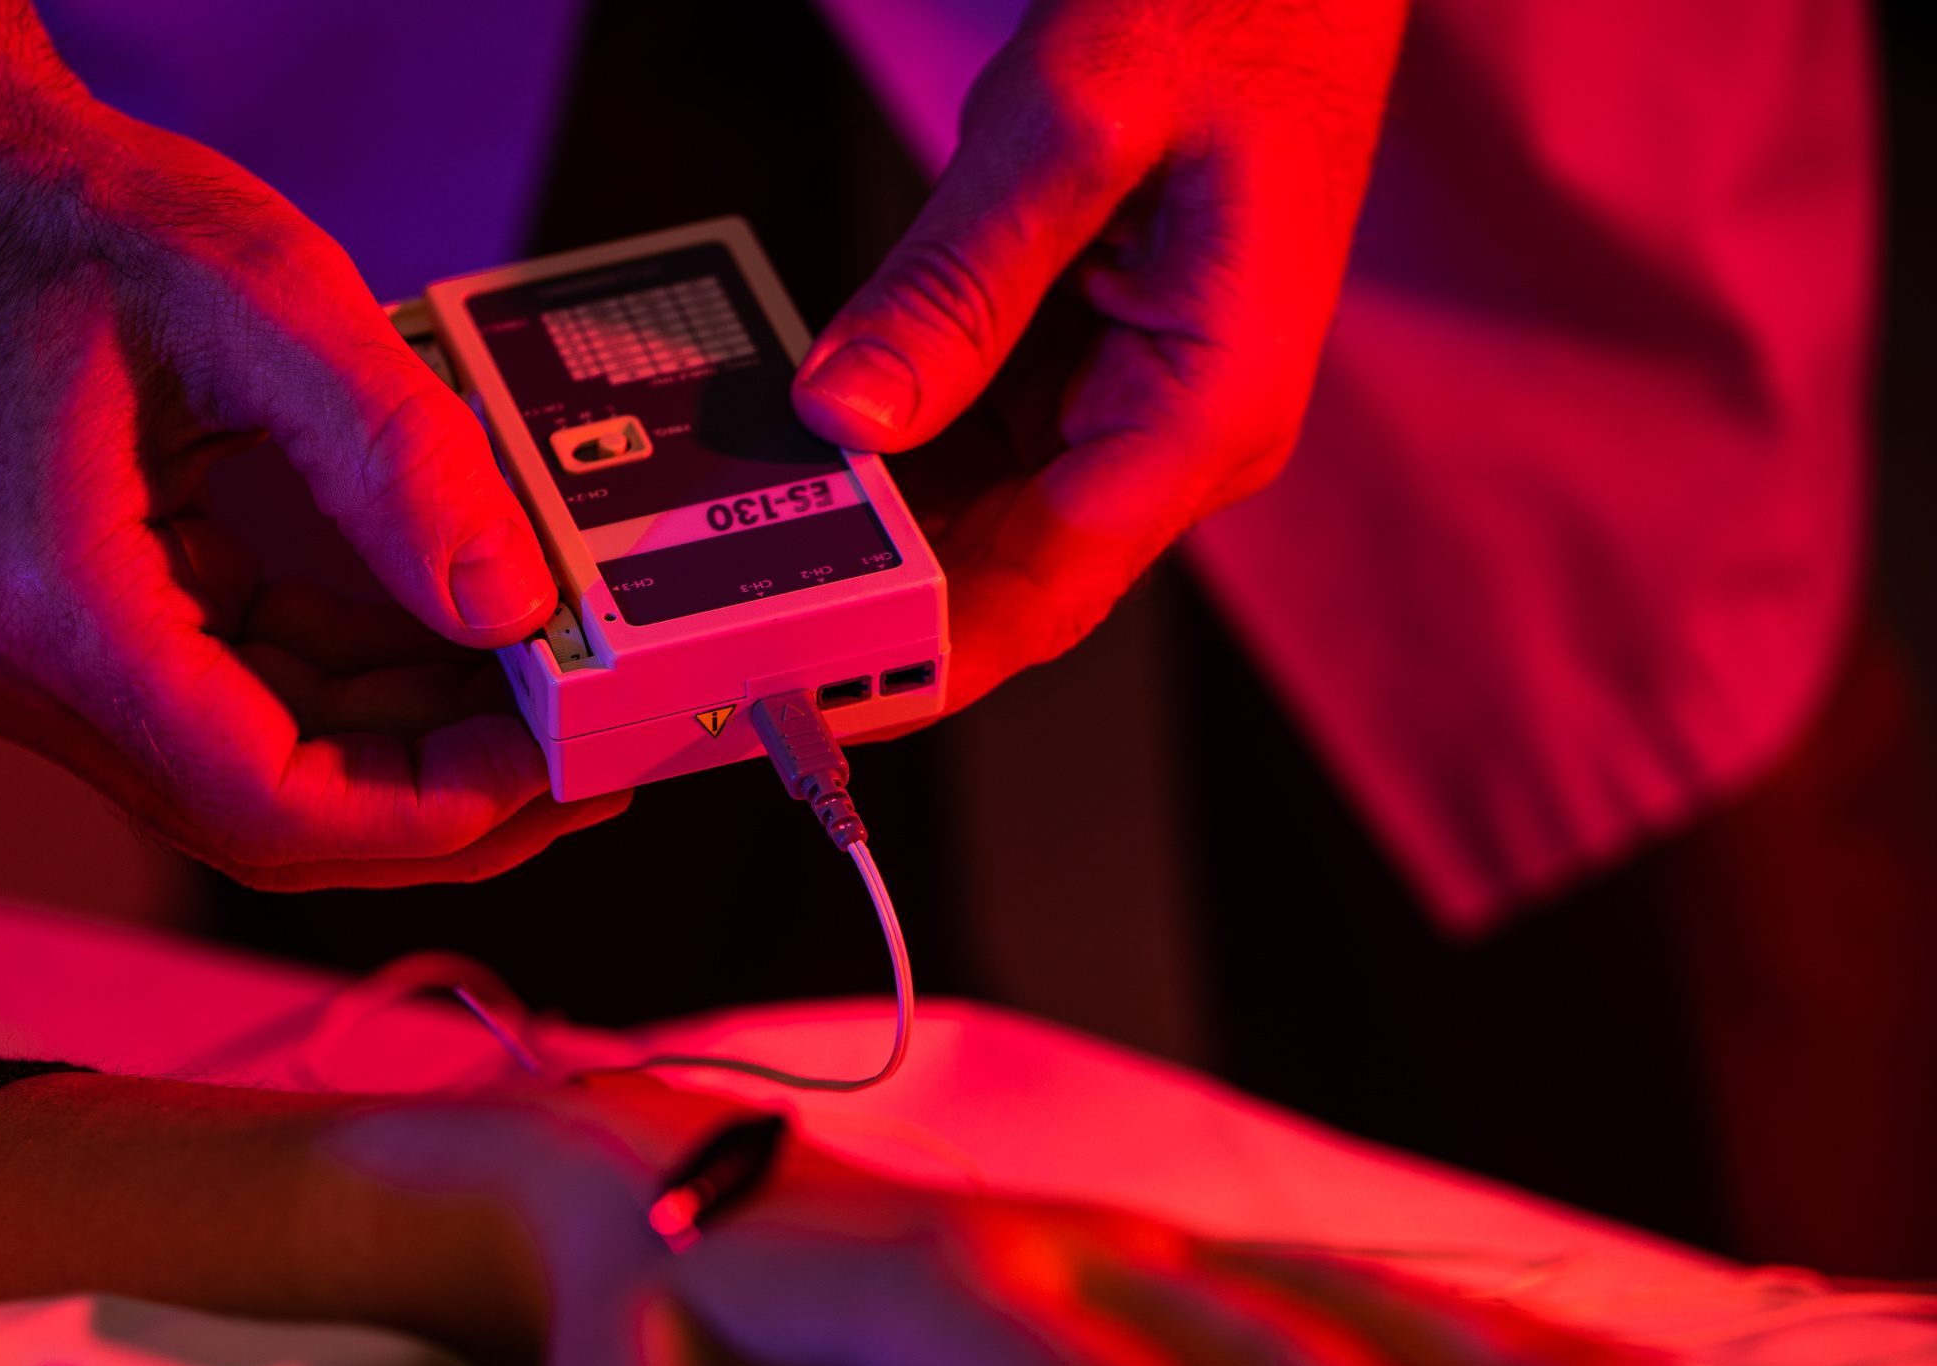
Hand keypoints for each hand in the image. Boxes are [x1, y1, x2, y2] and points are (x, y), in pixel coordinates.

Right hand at [0, 2, 622, 884]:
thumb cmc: (58, 211)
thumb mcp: (260, 294)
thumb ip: (396, 455)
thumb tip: (508, 601)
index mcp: (54, 610)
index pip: (264, 802)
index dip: (426, 811)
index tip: (545, 763)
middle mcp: (32, 668)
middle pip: (271, 816)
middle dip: (438, 802)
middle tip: (578, 761)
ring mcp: (50, 658)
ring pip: (264, 770)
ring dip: (405, 747)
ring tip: (536, 693)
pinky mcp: (87, 626)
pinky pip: (242, 698)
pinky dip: (352, 682)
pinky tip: (448, 638)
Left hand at [328, 1078, 1674, 1365]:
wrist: (657, 1175)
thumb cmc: (649, 1303)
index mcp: (934, 1284)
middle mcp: (1053, 1244)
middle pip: (1252, 1336)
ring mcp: (1114, 1236)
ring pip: (1323, 1290)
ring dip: (1478, 1363)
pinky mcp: (1145, 1248)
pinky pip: (1319, 1274)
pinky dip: (1447, 1318)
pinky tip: (1567, 1363)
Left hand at [793, 0, 1407, 708]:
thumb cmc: (1225, 10)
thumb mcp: (1072, 129)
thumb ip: (955, 283)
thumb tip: (843, 417)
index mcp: (1209, 405)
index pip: (1050, 587)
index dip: (926, 661)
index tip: (815, 702)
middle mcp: (1181, 433)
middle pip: (1011, 578)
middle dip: (880, 619)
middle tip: (736, 644)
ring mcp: (1141, 406)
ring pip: (987, 525)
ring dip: (876, 547)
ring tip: (741, 570)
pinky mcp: (1097, 368)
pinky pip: (983, 449)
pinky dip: (894, 462)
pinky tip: (804, 464)